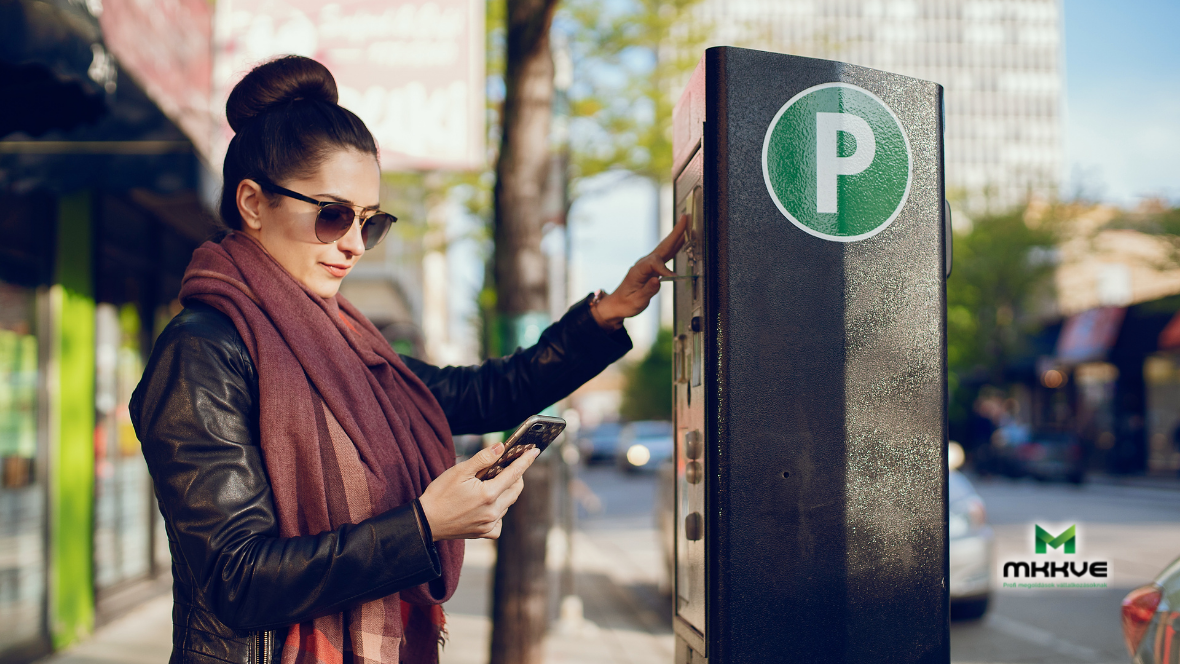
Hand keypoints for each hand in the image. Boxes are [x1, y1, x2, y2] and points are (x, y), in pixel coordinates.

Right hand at [418, 443, 539, 540]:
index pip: (514, 473)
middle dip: (516, 476)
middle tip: (509, 466)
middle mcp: (493, 512)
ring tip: (491, 484)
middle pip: (515, 490)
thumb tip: (501, 447)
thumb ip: (482, 458)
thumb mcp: (459, 471)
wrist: (426, 522)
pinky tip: (486, 506)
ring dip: (506, 492)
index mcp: (488, 494)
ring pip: (508, 504)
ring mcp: (489, 524)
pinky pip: (500, 521)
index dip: (526, 461)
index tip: (535, 451)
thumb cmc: (440, 494)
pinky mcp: (484, 533)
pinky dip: (498, 511)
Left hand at [591, 212, 689, 330]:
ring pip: (664, 248)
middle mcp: (643, 264)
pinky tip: (682, 240)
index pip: (654, 263)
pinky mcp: (651, 267)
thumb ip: (648, 291)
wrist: (617, 304)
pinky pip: (665, 254)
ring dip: (676, 235)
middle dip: (674, 233)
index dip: (665, 269)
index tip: (674, 277)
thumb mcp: (636, 301)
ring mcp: (647, 264)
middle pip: (662, 246)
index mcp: (638, 271)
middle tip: (684, 218)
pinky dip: (674, 246)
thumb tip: (658, 281)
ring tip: (686, 224)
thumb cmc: (626, 303)